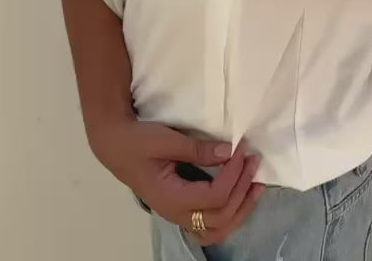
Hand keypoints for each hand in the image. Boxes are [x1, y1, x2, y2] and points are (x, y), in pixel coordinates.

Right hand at [92, 120, 264, 245]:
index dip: (234, 174)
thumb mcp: (166, 141)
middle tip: (254, 162)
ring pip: (218, 229)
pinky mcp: (181, 209)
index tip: (242, 149)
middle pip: (221, 217)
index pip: (215, 196)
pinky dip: (229, 215)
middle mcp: (176, 213)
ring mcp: (178, 215)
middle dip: (243, 190)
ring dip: (241, 209)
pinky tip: (239, 198)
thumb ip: (198, 150)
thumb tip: (229, 152)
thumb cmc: (138, 141)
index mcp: (172, 198)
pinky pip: (210, 225)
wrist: (115, 145)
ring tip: (256, 186)